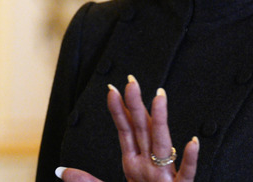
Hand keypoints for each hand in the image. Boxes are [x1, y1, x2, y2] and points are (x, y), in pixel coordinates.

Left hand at [57, 76, 198, 181]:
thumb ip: (86, 181)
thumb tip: (60, 170)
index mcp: (133, 163)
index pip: (125, 131)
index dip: (117, 110)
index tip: (111, 89)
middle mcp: (149, 165)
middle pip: (142, 129)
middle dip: (136, 105)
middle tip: (131, 81)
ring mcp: (164, 176)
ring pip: (162, 144)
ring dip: (160, 121)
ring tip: (159, 98)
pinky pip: (187, 174)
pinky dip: (190, 160)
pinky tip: (191, 143)